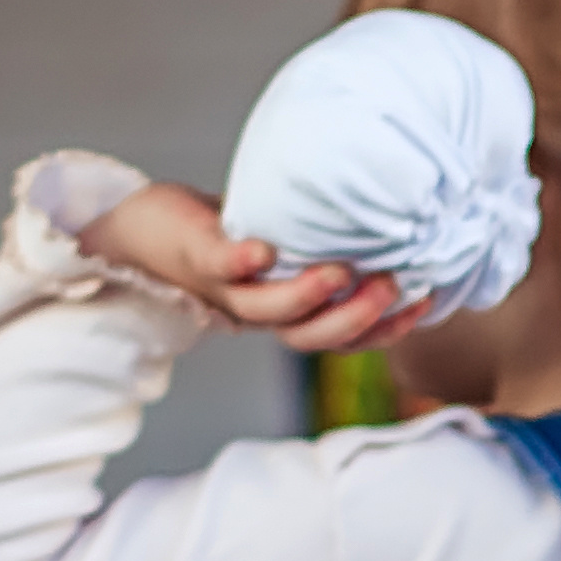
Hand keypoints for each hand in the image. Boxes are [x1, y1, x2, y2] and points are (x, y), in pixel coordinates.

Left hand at [77, 181, 430, 351]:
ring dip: (308, 296)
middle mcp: (254, 311)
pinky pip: (221, 265)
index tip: (422, 303)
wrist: (137, 227)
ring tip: (341, 270)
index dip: (383, 331)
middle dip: (356, 318)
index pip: (340, 337)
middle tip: (390, 286)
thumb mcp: (283, 241)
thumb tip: (395, 223)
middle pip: (309, 338)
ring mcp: (223, 288)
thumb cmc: (220, 233)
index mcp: (281, 313)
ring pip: (268, 311)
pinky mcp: (195, 254)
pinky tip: (267, 250)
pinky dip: (244, 262)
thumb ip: (326, 242)